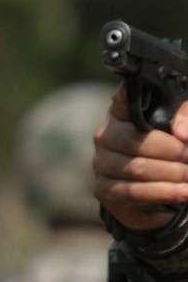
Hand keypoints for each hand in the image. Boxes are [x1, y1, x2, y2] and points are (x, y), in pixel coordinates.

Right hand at [93, 84, 187, 232]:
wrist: (154, 189)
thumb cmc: (167, 150)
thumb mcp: (179, 127)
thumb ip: (183, 116)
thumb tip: (181, 132)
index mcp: (121, 113)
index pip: (124, 102)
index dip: (127, 97)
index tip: (131, 89)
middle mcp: (105, 136)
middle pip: (137, 142)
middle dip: (171, 151)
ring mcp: (101, 165)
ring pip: (137, 168)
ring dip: (171, 174)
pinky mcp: (103, 190)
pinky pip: (134, 192)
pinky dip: (162, 192)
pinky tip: (182, 192)